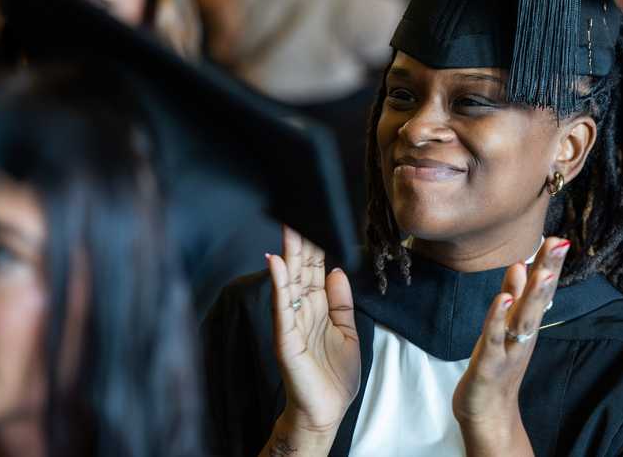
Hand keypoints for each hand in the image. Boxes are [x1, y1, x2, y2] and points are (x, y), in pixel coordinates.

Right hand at [265, 227, 360, 442]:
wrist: (326, 412)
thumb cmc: (333, 377)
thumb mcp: (347, 331)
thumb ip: (341, 302)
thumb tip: (338, 270)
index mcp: (317, 308)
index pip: (315, 268)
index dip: (316, 244)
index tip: (316, 217)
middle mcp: (302, 311)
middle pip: (300, 269)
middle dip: (300, 240)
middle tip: (299, 209)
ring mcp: (291, 324)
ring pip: (289, 281)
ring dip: (288, 254)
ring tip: (287, 227)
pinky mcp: (286, 340)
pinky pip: (282, 308)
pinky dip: (278, 285)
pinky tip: (276, 264)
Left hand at [452, 236, 570, 454]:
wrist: (488, 414)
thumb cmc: (497, 364)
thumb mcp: (507, 326)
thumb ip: (513, 294)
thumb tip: (521, 263)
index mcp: (528, 324)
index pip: (543, 290)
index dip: (552, 265)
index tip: (561, 237)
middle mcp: (523, 335)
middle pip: (538, 300)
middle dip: (548, 271)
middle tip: (559, 242)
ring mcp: (508, 350)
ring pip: (522, 320)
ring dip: (531, 296)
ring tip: (539, 270)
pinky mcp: (488, 365)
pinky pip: (493, 339)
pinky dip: (498, 319)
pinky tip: (503, 299)